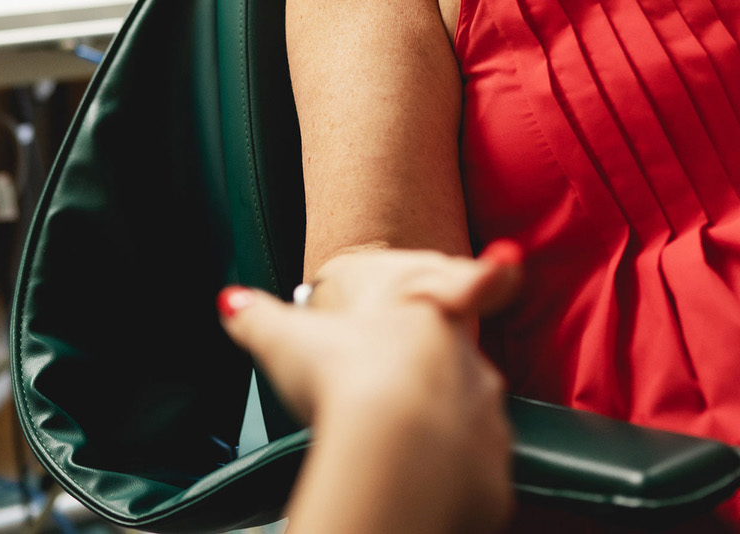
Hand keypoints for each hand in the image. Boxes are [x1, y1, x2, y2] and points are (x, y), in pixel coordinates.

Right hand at [217, 243, 522, 533]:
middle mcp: (462, 345)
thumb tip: (232, 303)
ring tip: (388, 437)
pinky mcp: (491, 461)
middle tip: (376, 384)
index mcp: (418, 301)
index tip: (507, 264)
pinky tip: (413, 476)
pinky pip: (472, 462)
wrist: (396, 445)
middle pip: (447, 348)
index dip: (479, 279)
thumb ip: (259, 317)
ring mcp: (483, 403)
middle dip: (419, 365)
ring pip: (465, 405)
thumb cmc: (345, 377)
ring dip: (436, 417)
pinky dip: (448, 469)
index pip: (456, 279)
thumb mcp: (285, 338)